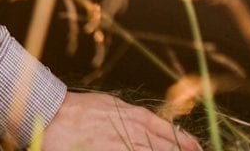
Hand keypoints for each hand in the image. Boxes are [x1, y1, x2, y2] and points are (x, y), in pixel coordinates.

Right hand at [40, 92, 199, 150]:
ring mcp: (119, 146)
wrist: (51, 113)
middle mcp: (130, 131)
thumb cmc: (79, 109)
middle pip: (164, 148)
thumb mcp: (111, 104)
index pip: (167, 131)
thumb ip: (133, 117)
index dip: (186, 142)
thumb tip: (152, 126)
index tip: (198, 149)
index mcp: (132, 115)